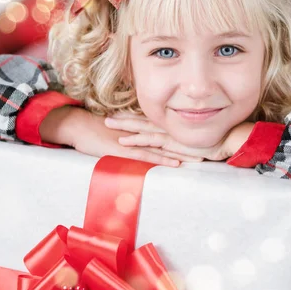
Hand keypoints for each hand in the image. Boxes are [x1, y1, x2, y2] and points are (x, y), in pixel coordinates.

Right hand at [40, 106, 203, 166]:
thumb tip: (144, 143)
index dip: (185, 137)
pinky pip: (147, 156)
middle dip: (191, 145)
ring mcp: (134, 141)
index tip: (204, 140)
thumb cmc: (95, 131)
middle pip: (171, 139)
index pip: (168, 133)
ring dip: (183, 153)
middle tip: (213, 149)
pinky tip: (175, 163)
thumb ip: (133, 138)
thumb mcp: (118, 134)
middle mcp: (142, 133)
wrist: (77, 126)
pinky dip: (162, 159)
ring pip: (164, 148)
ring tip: (202, 159)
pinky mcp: (125, 150)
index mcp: (142, 129)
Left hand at [105, 113, 253, 161]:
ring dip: (124, 127)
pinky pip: (150, 142)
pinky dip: (135, 141)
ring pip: (142, 129)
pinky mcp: (172, 144)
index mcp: (174, 125)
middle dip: (124, 119)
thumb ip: (186, 139)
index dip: (135, 117)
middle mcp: (169, 127)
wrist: (227, 140)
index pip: (150, 119)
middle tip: (107, 117)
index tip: (121, 114)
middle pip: (142, 121)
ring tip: (108, 124)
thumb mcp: (197, 138)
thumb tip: (180, 143)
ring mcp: (170, 135)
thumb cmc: (216, 139)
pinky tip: (123, 142)